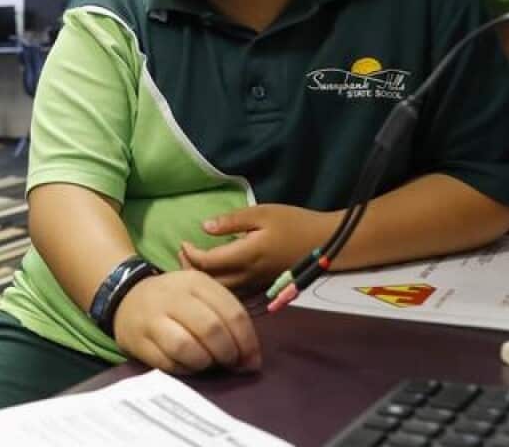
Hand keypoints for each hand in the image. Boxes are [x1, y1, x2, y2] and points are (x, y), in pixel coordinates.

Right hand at [112, 270, 260, 373]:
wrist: (126, 296)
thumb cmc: (175, 300)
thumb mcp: (201, 294)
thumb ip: (227, 319)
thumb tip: (250, 360)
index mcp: (195, 281)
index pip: (232, 313)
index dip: (248, 342)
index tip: (251, 360)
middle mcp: (172, 296)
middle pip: (211, 330)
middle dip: (228, 354)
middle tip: (231, 364)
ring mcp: (151, 318)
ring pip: (186, 347)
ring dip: (205, 362)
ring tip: (208, 364)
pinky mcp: (137, 341)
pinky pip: (167, 363)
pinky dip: (184, 370)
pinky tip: (189, 366)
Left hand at [178, 204, 336, 290]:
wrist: (325, 242)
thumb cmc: (293, 223)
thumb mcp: (262, 213)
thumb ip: (232, 221)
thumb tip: (204, 227)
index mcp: (246, 255)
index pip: (208, 262)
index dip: (190, 254)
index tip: (184, 243)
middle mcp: (248, 275)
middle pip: (209, 282)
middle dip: (190, 270)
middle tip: (183, 255)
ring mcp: (256, 285)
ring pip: (221, 293)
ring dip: (203, 282)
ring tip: (193, 267)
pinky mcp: (263, 288)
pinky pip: (235, 296)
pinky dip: (218, 290)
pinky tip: (213, 280)